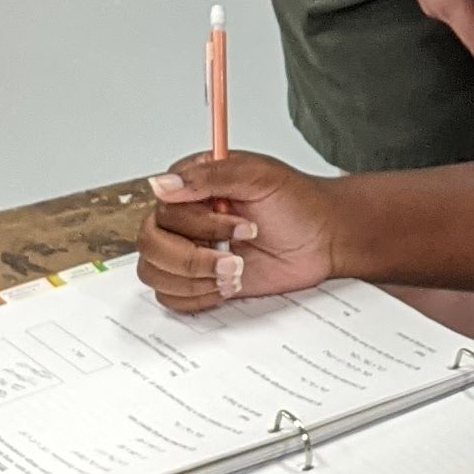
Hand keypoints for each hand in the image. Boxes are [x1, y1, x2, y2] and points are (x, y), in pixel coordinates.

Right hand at [138, 150, 339, 312]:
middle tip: (235, 257)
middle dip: (193, 257)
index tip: (238, 224)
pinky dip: (198, 296)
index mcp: (194, 184)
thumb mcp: (259, 177)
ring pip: (155, 273)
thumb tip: (162, 184)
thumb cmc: (297, 203)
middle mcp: (186, 217)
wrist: (323, 239)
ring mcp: (191, 249)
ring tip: (236, 270)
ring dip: (197, 279)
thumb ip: (210, 176)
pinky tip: (229, 284)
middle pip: (150, 244)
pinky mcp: (199, 279)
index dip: (195, 223)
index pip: (162, 207)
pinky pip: (171, 297)